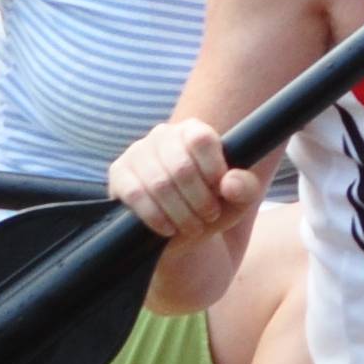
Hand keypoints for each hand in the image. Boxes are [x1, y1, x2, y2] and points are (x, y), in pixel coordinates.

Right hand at [110, 118, 258, 244]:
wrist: (178, 232)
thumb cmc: (211, 207)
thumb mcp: (238, 201)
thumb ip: (245, 188)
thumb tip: (229, 183)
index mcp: (193, 130)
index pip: (201, 139)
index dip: (213, 168)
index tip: (220, 191)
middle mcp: (163, 135)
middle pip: (181, 167)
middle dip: (199, 199)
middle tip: (208, 216)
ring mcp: (137, 153)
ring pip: (159, 183)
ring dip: (179, 212)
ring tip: (192, 226)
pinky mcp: (118, 173)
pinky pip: (135, 194)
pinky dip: (155, 216)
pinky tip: (168, 228)